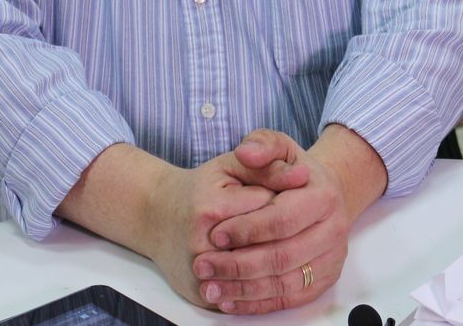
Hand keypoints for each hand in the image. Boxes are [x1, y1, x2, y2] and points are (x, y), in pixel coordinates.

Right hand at [143, 151, 277, 306]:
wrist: (158, 215)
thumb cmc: (201, 187)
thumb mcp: (231, 165)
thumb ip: (266, 165)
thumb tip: (304, 174)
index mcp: (213, 207)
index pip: (272, 211)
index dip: (286, 203)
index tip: (285, 198)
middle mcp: (203, 244)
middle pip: (268, 246)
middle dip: (284, 235)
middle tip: (286, 224)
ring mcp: (202, 274)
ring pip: (259, 277)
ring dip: (278, 264)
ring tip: (282, 245)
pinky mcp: (202, 295)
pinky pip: (243, 298)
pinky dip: (262, 288)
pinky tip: (270, 271)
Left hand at [192, 127, 385, 314]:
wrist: (318, 192)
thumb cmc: (290, 169)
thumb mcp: (277, 145)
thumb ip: (261, 144)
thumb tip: (246, 152)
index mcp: (324, 195)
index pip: (281, 219)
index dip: (246, 229)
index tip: (215, 235)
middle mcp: (333, 230)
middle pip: (282, 256)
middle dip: (238, 265)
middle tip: (203, 267)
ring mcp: (331, 259)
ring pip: (284, 284)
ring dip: (244, 289)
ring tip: (210, 288)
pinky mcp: (323, 281)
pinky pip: (289, 299)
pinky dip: (258, 304)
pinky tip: (230, 300)